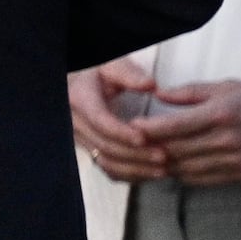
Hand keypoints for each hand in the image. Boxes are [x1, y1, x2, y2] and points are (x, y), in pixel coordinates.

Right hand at [71, 57, 168, 184]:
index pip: (100, 122)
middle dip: (136, 154)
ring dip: (135, 169)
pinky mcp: (90, 149)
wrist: (78, 84)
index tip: (144, 138)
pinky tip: (152, 173)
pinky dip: (130, 174)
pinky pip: (107, 168)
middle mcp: (76, 123)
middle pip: (105, 146)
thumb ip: (129, 74)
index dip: (122, 133)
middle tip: (164, 156)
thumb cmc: (96, 73)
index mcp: (79, 99)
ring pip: (106, 162)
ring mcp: (82, 139)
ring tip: (163, 169)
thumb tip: (150, 85)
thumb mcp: (110, 65)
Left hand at [142, 77, 240, 187]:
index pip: (174, 127)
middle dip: (151, 150)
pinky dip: (183, 175)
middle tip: (132, 146)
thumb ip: (194, 93)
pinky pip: (201, 180)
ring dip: (164, 165)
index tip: (132, 128)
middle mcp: (226, 140)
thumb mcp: (232, 86)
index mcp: (222, 113)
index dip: (149, 130)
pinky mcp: (239, 175)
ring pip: (185, 168)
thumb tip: (161, 96)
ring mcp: (233, 161)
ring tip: (149, 158)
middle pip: (175, 150)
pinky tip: (174, 167)